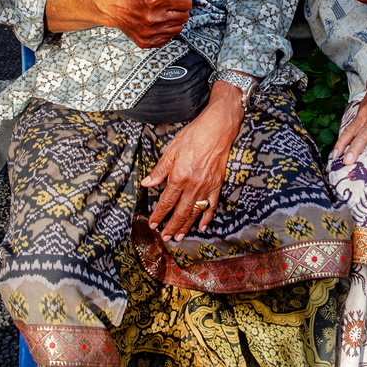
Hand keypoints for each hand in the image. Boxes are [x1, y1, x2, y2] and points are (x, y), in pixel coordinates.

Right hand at [100, 0, 191, 47]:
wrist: (109, 5)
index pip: (187, 2)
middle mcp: (154, 16)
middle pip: (184, 16)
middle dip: (178, 9)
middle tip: (167, 4)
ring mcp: (150, 30)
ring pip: (177, 28)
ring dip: (173, 21)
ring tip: (161, 13)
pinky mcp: (146, 41)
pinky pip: (167, 39)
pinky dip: (164, 32)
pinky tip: (156, 22)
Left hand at [141, 84, 243, 240]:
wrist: (218, 128)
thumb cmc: (194, 135)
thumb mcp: (172, 149)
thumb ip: (160, 169)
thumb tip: (147, 183)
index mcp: (179, 176)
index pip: (166, 202)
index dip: (158, 215)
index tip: (152, 224)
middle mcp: (193, 185)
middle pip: (180, 212)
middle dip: (170, 227)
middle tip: (164, 237)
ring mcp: (206, 187)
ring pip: (194, 213)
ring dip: (185, 227)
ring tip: (178, 237)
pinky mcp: (217, 185)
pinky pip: (211, 206)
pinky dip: (206, 218)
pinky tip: (201, 227)